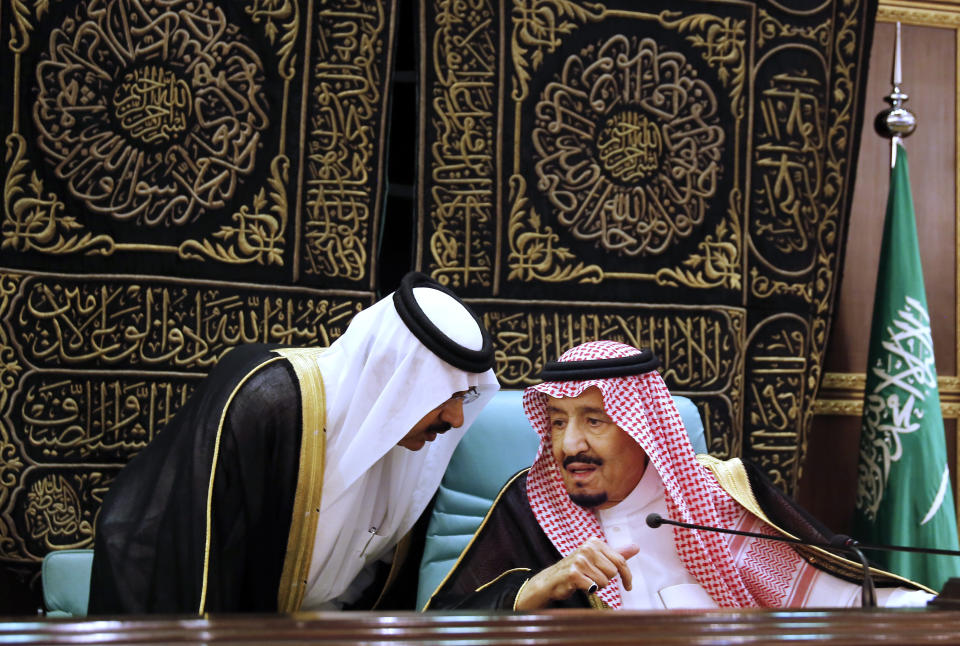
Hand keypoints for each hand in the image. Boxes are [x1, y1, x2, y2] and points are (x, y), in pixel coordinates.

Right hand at [514, 538, 638, 609]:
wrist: (552, 580)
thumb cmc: (577, 569)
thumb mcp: (597, 559)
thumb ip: (617, 554)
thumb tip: (636, 547)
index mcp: (594, 542)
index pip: (620, 561)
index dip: (627, 576)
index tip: (628, 586)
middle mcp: (587, 548)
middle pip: (613, 572)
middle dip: (605, 580)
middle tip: (593, 578)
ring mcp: (579, 560)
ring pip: (604, 582)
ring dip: (597, 586)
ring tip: (586, 581)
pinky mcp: (573, 573)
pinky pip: (593, 587)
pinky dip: (589, 590)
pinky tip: (580, 585)